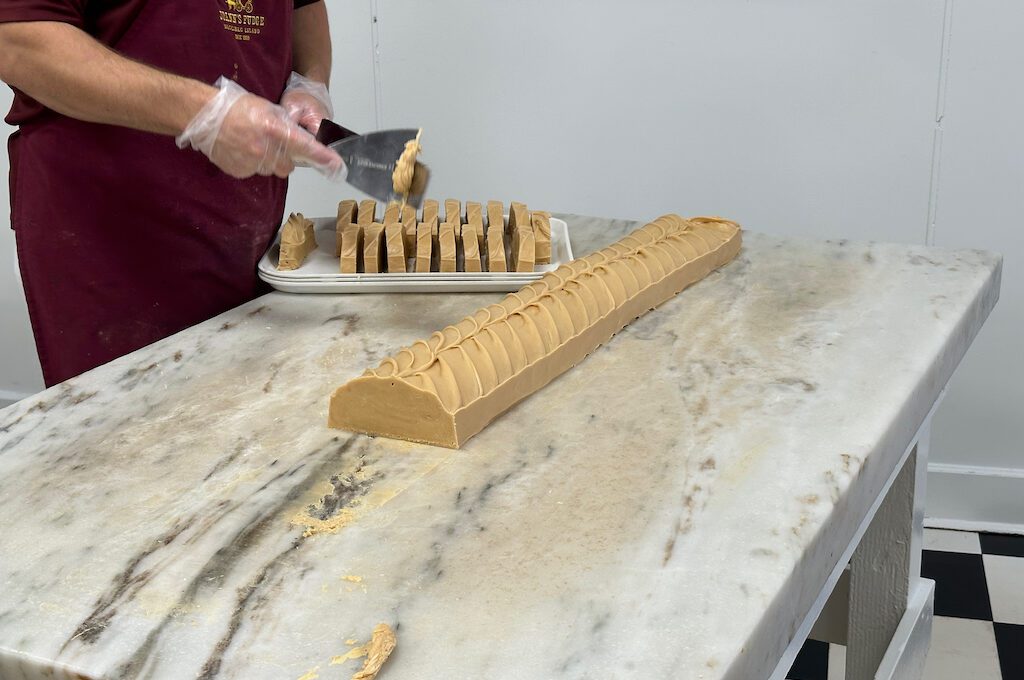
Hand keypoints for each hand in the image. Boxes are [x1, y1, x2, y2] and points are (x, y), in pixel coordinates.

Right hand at [176, 77, 342, 179]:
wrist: (202, 115)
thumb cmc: (234, 106)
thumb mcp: (265, 108)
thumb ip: (283, 126)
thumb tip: (297, 138)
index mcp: (274, 129)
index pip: (304, 146)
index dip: (322, 156)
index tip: (335, 164)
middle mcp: (265, 149)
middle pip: (287, 166)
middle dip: (285, 158)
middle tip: (273, 144)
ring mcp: (251, 162)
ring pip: (270, 170)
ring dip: (267, 161)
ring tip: (252, 144)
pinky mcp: (240, 171)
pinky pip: (253, 172)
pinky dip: (251, 164)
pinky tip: (241, 150)